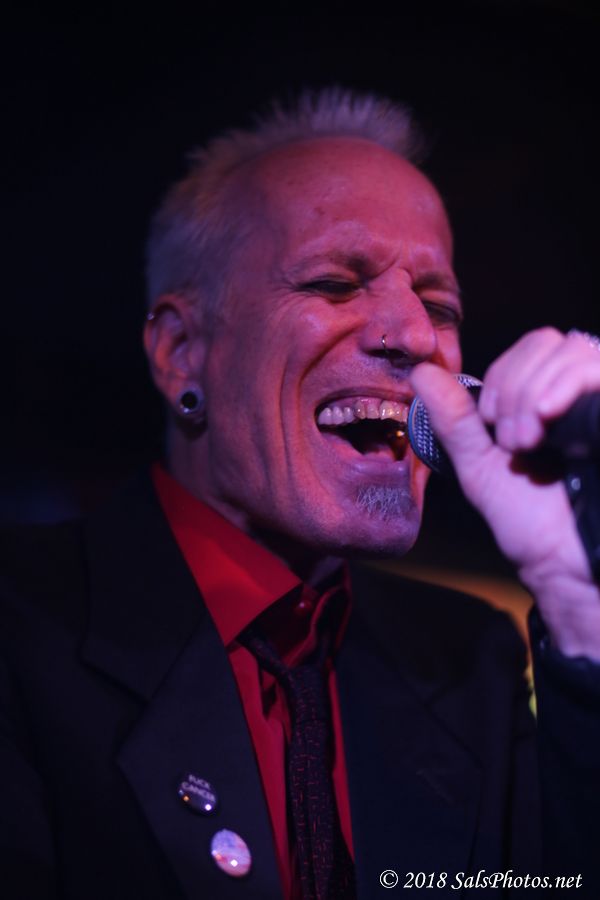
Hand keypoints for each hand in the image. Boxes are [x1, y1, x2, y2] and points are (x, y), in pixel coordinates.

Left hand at [410, 328, 599, 659]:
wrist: (566, 565)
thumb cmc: (529, 523)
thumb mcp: (480, 466)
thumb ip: (454, 419)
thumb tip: (420, 371)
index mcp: (551, 401)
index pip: (532, 345)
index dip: (505, 375)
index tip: (492, 425)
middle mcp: (583, 395)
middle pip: (549, 341)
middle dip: (515, 387)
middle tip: (511, 441)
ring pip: (572, 350)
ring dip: (533, 394)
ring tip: (529, 445)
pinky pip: (595, 369)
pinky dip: (564, 384)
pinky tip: (549, 418)